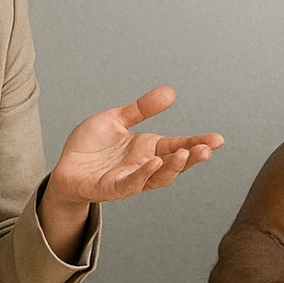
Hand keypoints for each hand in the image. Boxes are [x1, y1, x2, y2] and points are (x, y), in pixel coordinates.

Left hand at [46, 86, 223, 204]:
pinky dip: (142, 175)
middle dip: (191, 157)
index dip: (197, 143)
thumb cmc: (91, 147)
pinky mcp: (109, 189)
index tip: (218, 139)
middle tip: (208, 149)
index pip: (178, 145)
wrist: (65, 168)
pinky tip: (152, 163)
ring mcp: (129, 180)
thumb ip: (141, 108)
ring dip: (171, 167)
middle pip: (174, 164)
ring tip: (183, 154)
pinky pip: (129, 185)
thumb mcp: (116, 120)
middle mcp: (143, 166)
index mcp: (148, 149)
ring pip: (156, 178)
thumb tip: (170, 92)